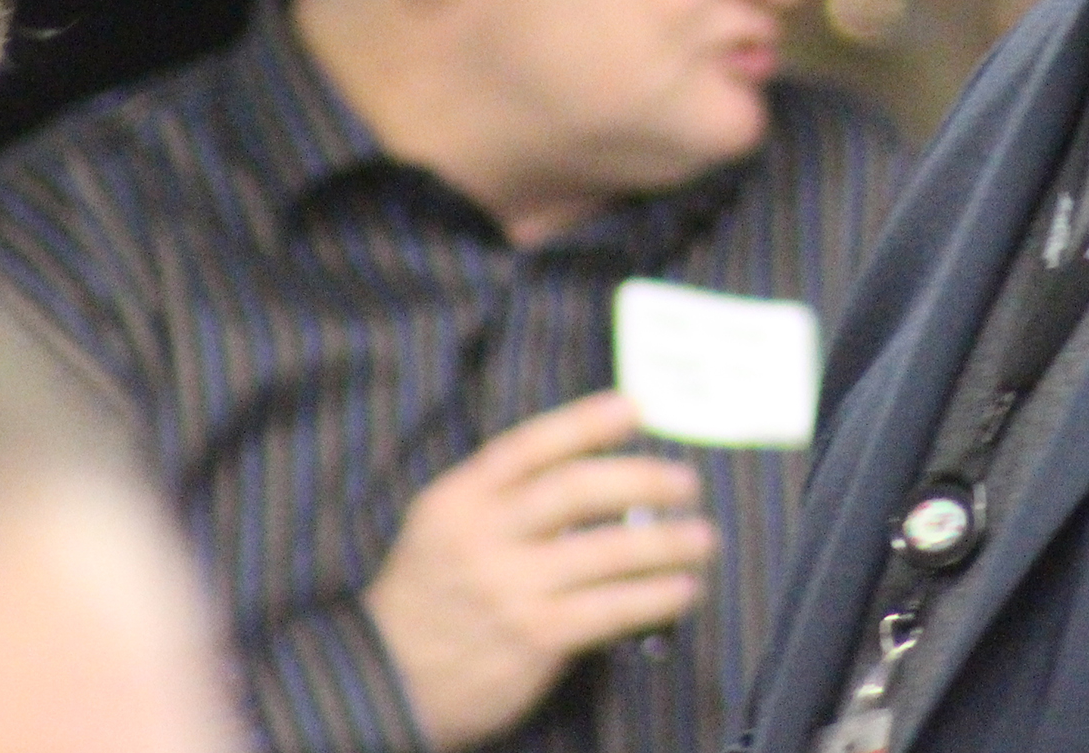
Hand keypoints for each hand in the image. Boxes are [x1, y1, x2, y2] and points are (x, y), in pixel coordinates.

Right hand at [363, 390, 714, 750]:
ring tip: (703, 537)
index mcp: (459, 499)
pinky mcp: (536, 638)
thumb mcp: (442, 528)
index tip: (634, 408)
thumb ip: (500, 500)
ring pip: (603, 552)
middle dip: (639, 479)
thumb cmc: (427, 597)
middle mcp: (485, 536)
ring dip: (664, 543)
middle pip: (574, 491)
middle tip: (685, 481)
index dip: (585, 422)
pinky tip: (682, 590)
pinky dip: (653, 596)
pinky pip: (609, 609)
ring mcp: (511, 588)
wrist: (386, 680)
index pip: (529, 447)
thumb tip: (589, 476)